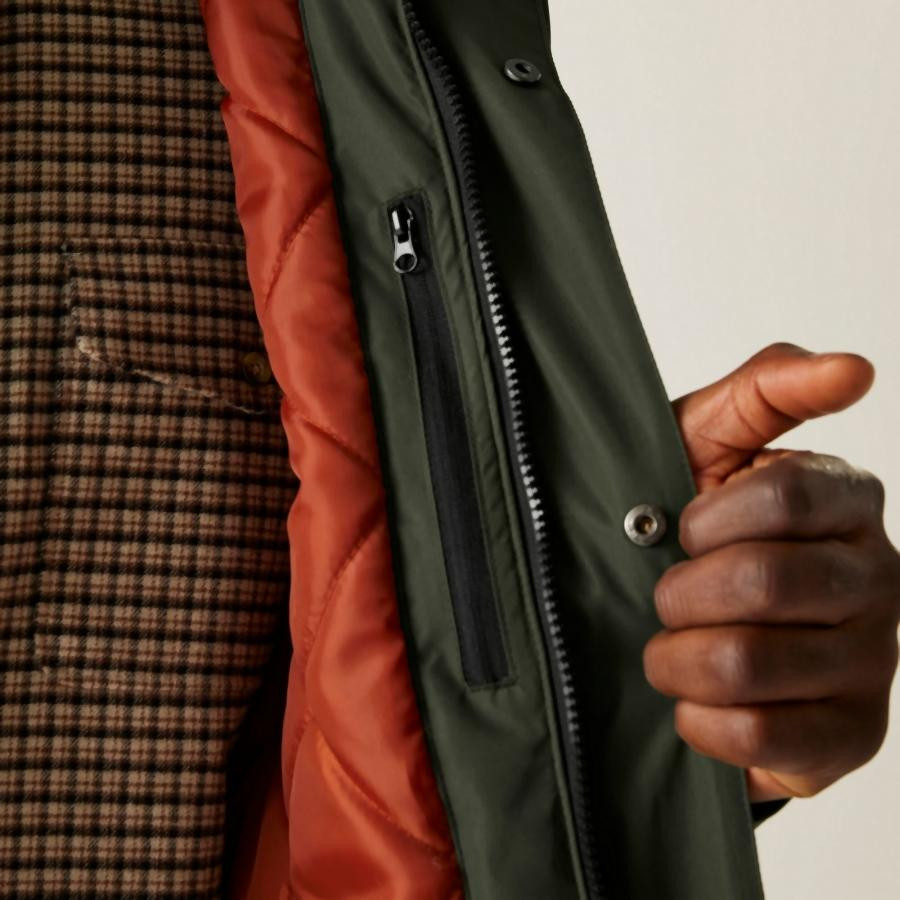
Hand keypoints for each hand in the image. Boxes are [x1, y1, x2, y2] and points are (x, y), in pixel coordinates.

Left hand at [644, 343, 899, 801]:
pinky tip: (695, 701)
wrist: (687, 624)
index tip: (680, 527)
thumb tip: (854, 368)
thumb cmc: (687, 521)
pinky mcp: (854, 734)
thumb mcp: (707, 438)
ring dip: (679, 659)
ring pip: (751, 664)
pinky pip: (766, 738)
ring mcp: (873, 660)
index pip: (784, 497)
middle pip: (764, 583)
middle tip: (663, 596)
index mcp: (845, 499)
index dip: (706, 520)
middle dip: (680, 594)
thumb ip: (766, 390)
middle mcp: (876, 576)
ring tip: (668, 650)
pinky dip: (703, 721)